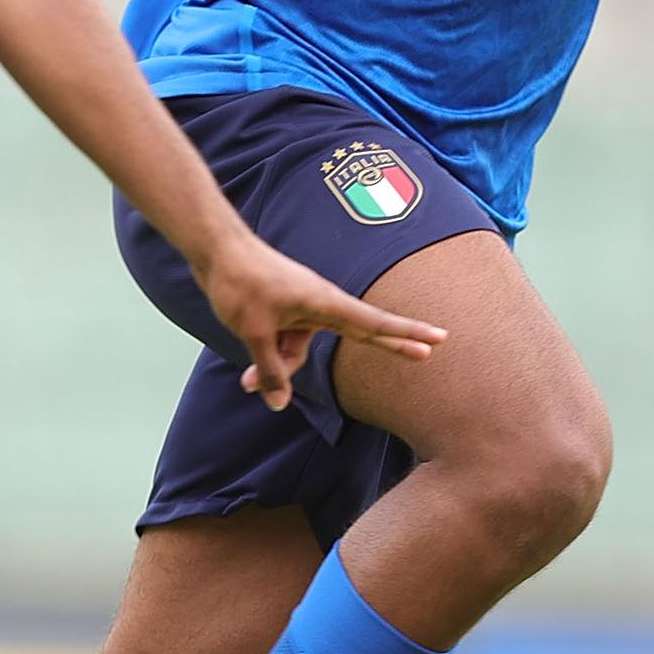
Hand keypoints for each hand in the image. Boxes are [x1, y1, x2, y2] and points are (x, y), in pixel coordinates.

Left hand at [193, 230, 446, 411]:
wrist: (215, 250)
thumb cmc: (241, 283)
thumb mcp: (254, 333)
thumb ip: (270, 370)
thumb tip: (277, 403)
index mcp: (324, 303)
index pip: (374, 323)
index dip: (406, 333)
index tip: (438, 337)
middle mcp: (319, 305)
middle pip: (356, 333)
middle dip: (387, 345)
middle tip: (429, 353)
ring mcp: (301, 308)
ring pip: (302, 351)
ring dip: (280, 369)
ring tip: (247, 383)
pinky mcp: (284, 311)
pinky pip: (285, 344)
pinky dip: (270, 357)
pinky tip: (247, 376)